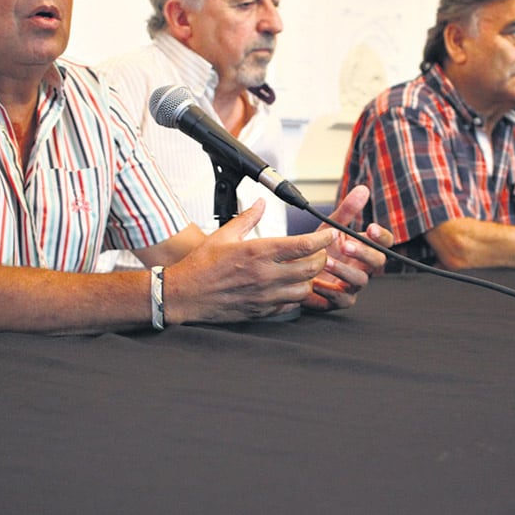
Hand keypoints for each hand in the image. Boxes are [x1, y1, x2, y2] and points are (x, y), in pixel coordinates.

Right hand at [165, 199, 333, 324]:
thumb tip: (260, 203)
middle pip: (312, 268)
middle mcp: (265, 275)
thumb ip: (247, 218)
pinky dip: (295, 295)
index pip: (303, 245)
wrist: (184, 294)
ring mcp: (265, 295)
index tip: (329, 234)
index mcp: (257, 252)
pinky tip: (289, 287)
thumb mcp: (223, 234)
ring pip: (305, 289)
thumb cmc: (201, 265)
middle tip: (320, 252)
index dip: (322, 239)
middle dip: (322, 258)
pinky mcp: (261, 310)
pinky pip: (290, 305)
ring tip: (304, 270)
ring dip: (310, 278)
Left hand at [302, 185, 394, 310]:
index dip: (381, 236)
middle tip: (346, 245)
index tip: (370, 228)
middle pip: (377, 261)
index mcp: (364, 248)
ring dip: (344, 270)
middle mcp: (362, 267)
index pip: (384, 242)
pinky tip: (317, 283)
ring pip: (360, 280)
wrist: (295, 269)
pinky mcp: (340, 301)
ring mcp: (353, 285)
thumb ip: (347, 211)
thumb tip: (363, 189)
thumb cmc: (317, 248)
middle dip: (363, 252)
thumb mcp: (330, 227)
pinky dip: (330, 292)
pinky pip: (342, 300)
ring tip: (325, 261)